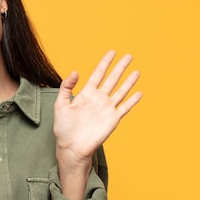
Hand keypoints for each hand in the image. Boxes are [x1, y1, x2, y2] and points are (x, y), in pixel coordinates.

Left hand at [54, 50, 141, 173]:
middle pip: (112, 79)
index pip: (98, 74)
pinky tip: (139, 93)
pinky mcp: (112, 119)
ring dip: (129, 82)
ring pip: (120, 91)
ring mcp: (106, 109)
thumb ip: (67, 87)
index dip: (105, 63)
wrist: (71, 147)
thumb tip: (76, 71)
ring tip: (136, 71)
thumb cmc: (63, 128)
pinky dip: (132, 101)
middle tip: (129, 56)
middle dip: (120, 67)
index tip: (112, 52)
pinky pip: (124, 108)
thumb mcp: (61, 104)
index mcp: (86, 94)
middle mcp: (98, 99)